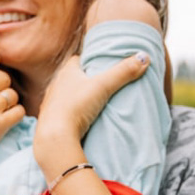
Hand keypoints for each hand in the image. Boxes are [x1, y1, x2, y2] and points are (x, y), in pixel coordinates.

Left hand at [33, 51, 149, 176]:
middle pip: (71, 78)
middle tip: (100, 84)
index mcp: (66, 72)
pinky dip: (70, 114)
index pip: (78, 60)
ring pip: (65, 95)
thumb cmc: (77, 107)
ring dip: (76, 97)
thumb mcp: (103, 87)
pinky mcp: (49, 121)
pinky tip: (79, 120)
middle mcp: (55, 85)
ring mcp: (50, 103)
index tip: (100, 65)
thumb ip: (123, 72)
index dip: (89, 61)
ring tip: (91, 104)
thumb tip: (145, 57)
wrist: (55, 137)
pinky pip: (61, 113)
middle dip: (84, 80)